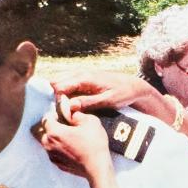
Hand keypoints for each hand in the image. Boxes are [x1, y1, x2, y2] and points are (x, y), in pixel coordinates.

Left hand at [34, 102, 111, 180]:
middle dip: (52, 126)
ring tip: (69, 137)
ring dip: (55, 138)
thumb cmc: (94, 144)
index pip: (46, 118)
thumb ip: (77, 113)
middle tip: (65, 125)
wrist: (97, 169)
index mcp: (54, 132)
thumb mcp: (90, 121)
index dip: (54, 114)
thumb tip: (72, 111)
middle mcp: (48, 144)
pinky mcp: (58, 164)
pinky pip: (54, 152)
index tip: (63, 115)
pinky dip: (59, 148)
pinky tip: (72, 148)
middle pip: (43, 131)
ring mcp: (52, 156)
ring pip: (48, 142)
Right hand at [50, 71, 166, 119]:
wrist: (132, 86)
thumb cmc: (122, 93)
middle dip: (56, 97)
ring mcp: (80, 74)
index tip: (66, 114)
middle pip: (55, 83)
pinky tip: (73, 104)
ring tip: (69, 109)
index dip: (59, 101)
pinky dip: (65, 93)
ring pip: (59, 82)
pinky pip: (66, 84)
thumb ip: (88, 102)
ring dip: (60, 96)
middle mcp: (79, 73)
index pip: (59, 87)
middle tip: (66, 112)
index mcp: (84, 78)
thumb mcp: (107, 101)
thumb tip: (70, 106)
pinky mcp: (81, 78)